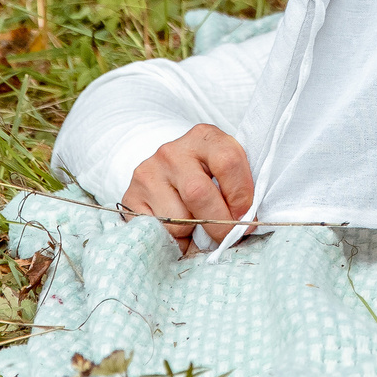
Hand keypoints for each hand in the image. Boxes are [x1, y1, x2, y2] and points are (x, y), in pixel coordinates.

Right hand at [121, 125, 254, 254]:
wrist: (166, 170)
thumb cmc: (206, 175)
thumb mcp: (225, 171)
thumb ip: (237, 189)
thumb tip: (244, 226)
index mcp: (204, 137)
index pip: (228, 162)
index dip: (241, 195)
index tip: (245, 216)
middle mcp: (172, 152)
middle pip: (198, 193)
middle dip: (219, 222)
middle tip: (227, 235)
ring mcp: (148, 173)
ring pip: (177, 219)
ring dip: (192, 231)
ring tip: (195, 223)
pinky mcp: (130, 197)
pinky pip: (158, 231)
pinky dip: (173, 239)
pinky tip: (177, 227)